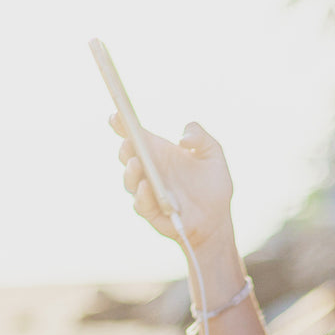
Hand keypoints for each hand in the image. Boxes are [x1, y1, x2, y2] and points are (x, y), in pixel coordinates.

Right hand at [112, 116, 234, 253]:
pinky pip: (141, 204)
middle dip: (126, 148)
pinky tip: (146, 186)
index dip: (123, 124)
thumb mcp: (213, 155)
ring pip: (130, 180)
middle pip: (128, 156)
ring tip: (136, 163)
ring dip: (131, 172)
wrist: (217, 219)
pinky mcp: (152, 212)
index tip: (117, 116)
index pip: (136, 135)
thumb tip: (183, 138)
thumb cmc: (213, 185)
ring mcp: (148, 191)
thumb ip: (201, 137)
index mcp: (159, 152)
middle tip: (130, 141)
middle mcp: (149, 170)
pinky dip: (142, 196)